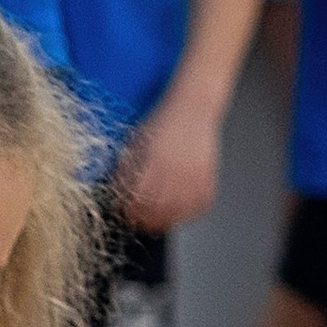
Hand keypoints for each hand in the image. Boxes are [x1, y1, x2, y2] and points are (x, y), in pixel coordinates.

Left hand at [117, 96, 221, 232]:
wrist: (193, 106)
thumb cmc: (162, 121)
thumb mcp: (137, 141)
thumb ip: (127, 167)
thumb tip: (119, 192)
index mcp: (154, 161)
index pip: (138, 199)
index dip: (129, 210)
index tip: (125, 212)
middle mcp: (175, 170)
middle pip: (157, 211)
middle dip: (145, 219)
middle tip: (139, 219)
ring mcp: (194, 175)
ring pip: (178, 212)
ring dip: (166, 219)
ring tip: (157, 219)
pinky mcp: (208, 177)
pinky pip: (199, 205)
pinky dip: (189, 211)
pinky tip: (179, 208)